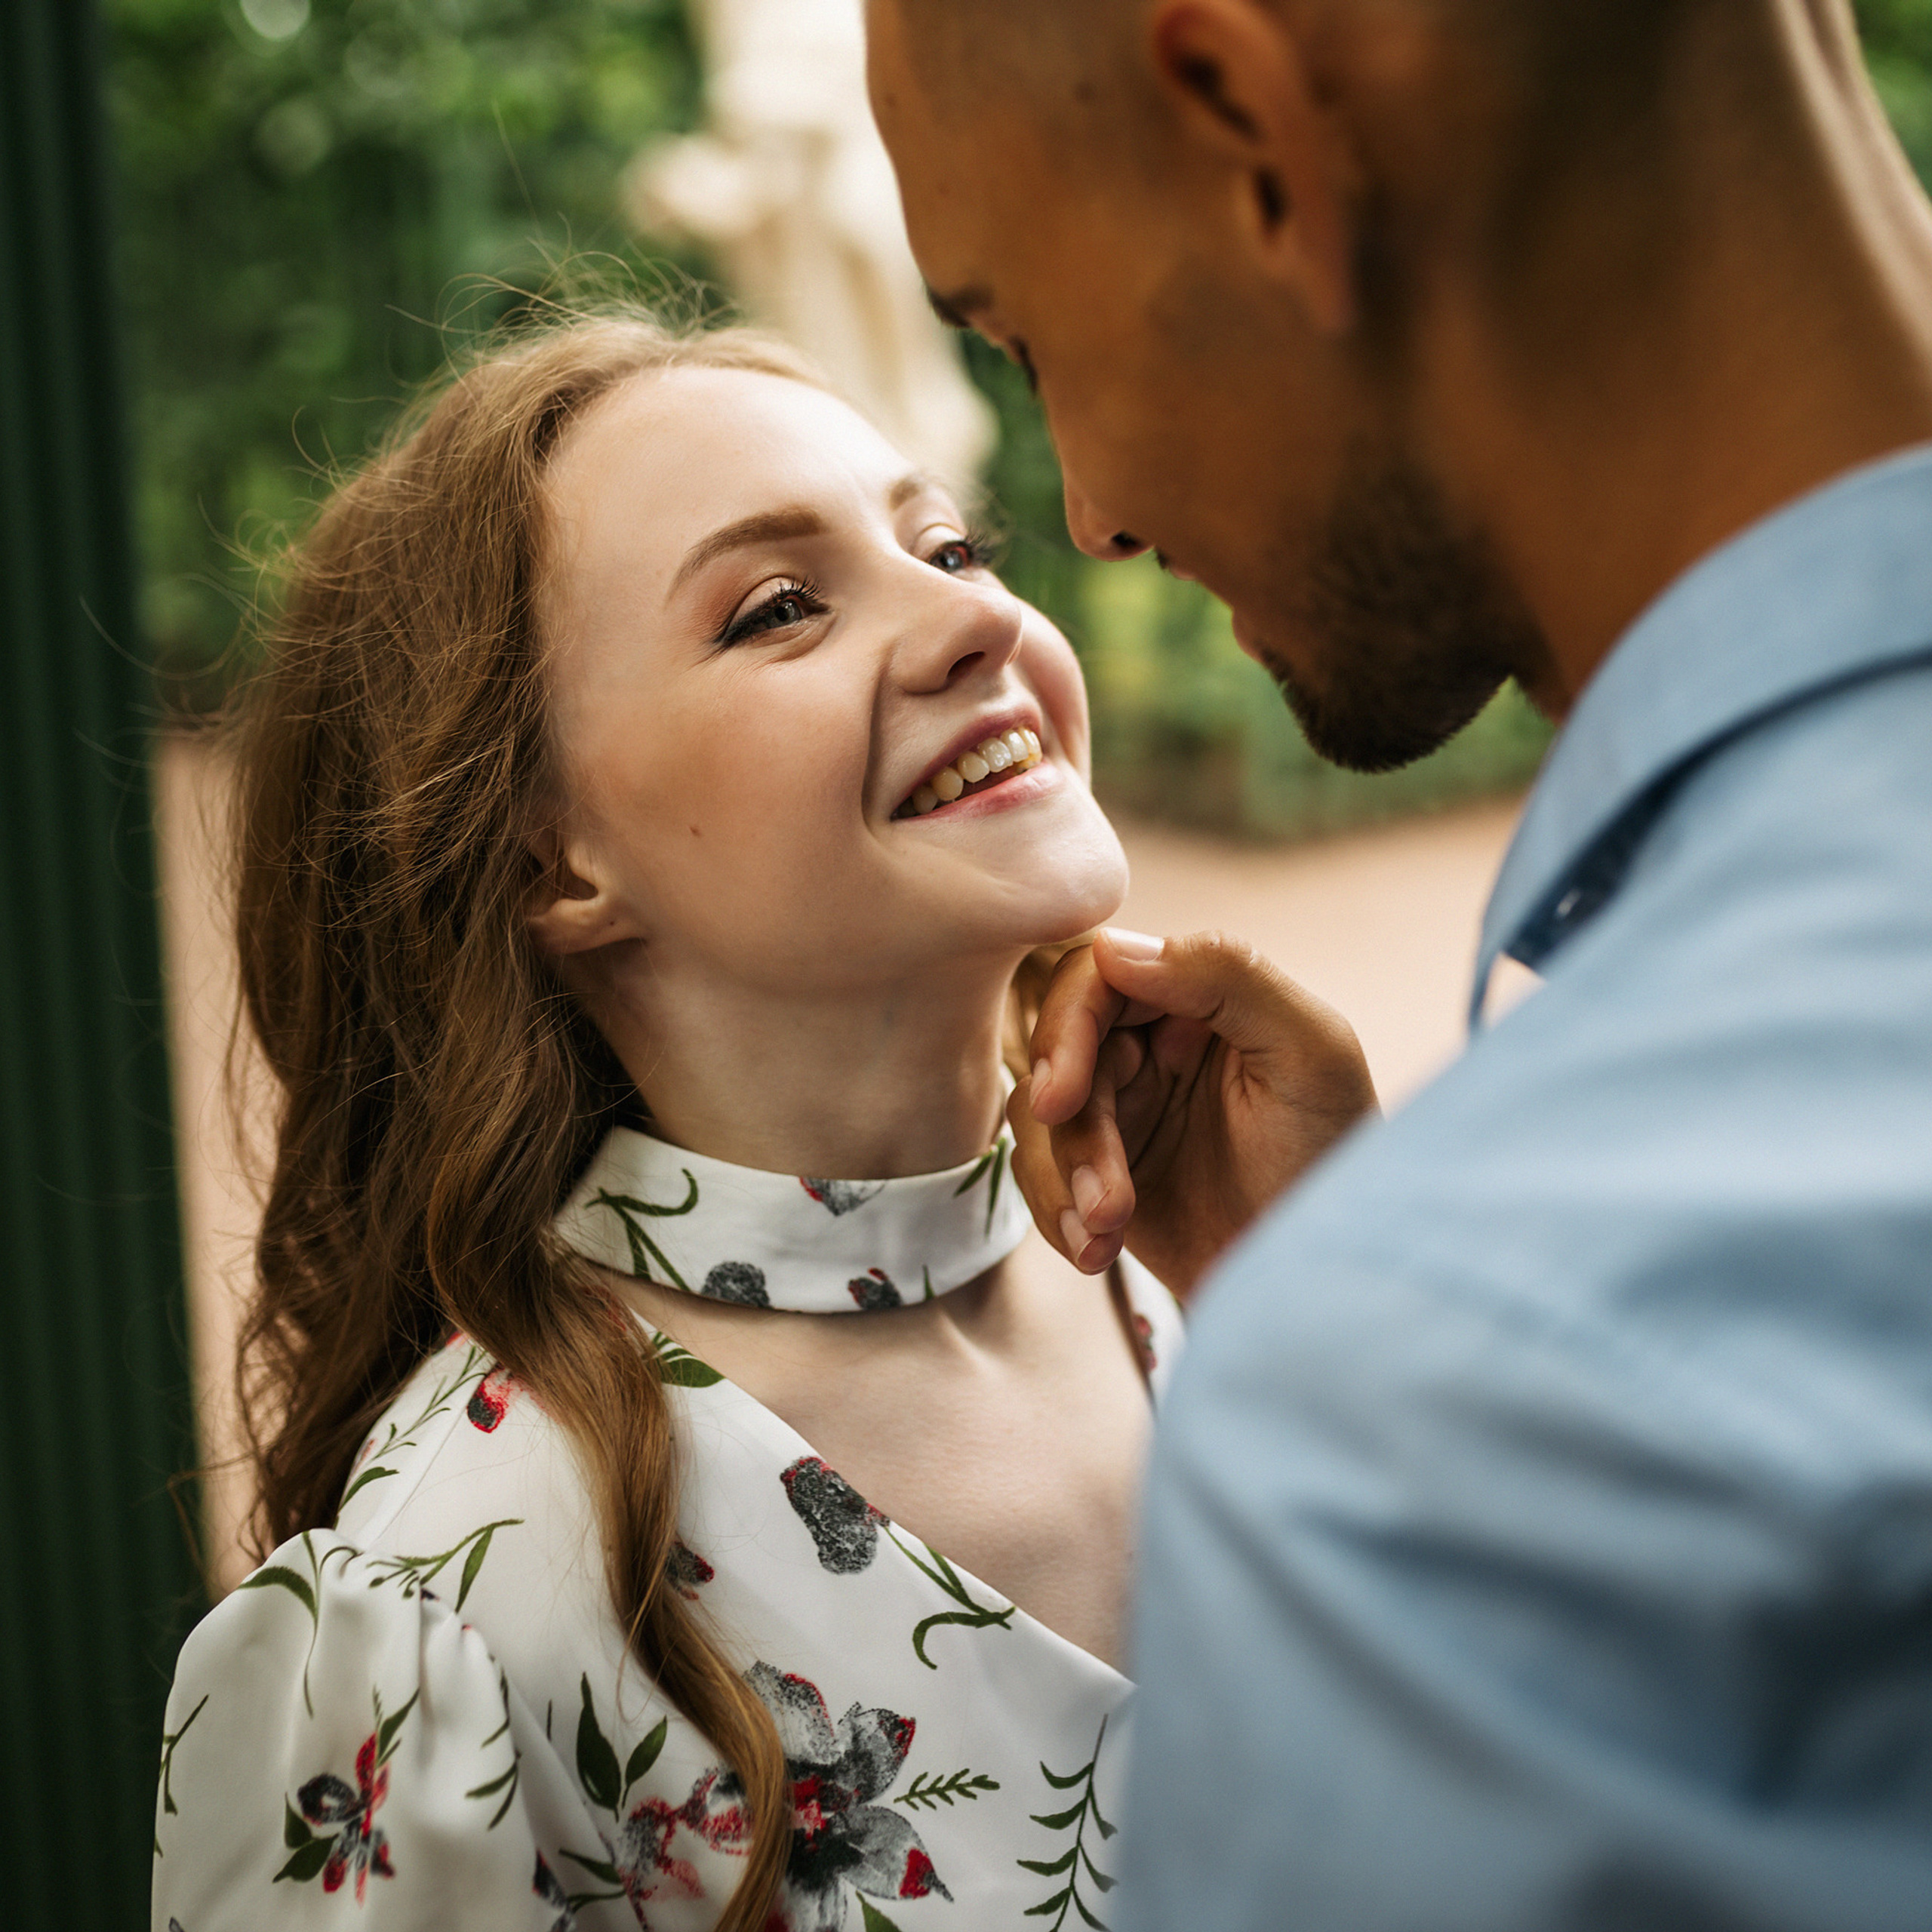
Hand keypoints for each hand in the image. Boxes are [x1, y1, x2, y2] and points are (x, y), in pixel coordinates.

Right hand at [1012, 928, 1377, 1299]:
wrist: (1327, 1280)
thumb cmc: (1338, 1162)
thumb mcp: (1311, 1053)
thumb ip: (1228, 976)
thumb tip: (1111, 945)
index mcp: (1201, 999)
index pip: (1102, 978)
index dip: (1067, 1026)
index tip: (1061, 1091)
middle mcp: (1154, 1046)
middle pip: (1060, 1051)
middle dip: (1068, 1120)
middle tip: (1092, 1186)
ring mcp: (1126, 1113)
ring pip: (1043, 1118)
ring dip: (1064, 1177)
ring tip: (1109, 1227)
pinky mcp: (1103, 1177)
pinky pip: (1042, 1177)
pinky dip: (1057, 1215)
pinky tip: (1098, 1250)